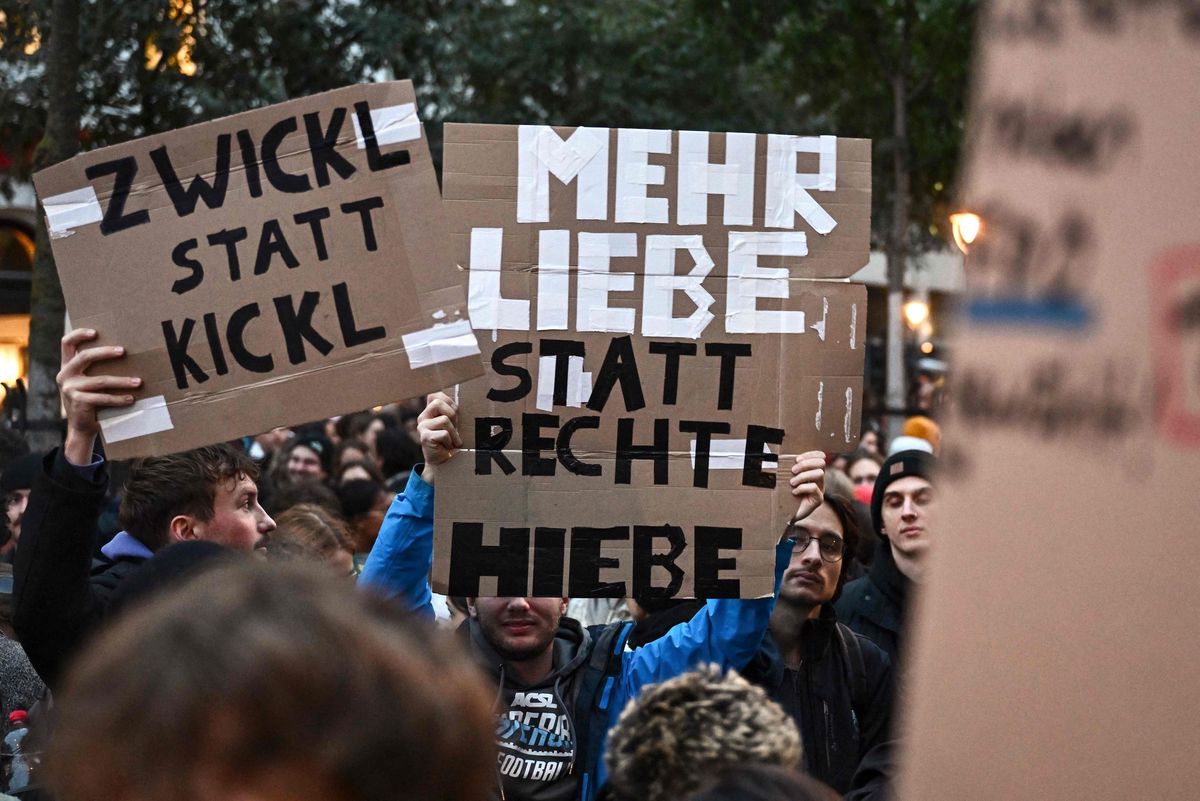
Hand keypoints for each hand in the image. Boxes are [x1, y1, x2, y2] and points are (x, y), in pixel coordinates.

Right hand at [57, 329, 140, 464]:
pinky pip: (103, 398)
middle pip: (85, 357)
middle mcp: (65, 375)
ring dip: (122, 381)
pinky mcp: (78, 402)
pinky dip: (119, 398)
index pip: (67, 343)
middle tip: (124, 351)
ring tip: (139, 382)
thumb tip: (125, 353)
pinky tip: (131, 398)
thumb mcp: (88, 381)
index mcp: (67, 366)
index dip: (79, 334)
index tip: (96, 331)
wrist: (82, 427)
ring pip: (100, 380)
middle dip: (106, 352)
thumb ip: (96, 368)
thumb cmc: (92, 399)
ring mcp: (70, 389)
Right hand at [416, 391, 461, 484]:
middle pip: (438, 403)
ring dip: (453, 432)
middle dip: (452, 415)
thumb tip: (461, 402)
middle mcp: (423, 417)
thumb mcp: (452, 424)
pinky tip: (447, 446)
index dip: (447, 400)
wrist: (443, 462)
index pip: (434, 395)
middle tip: (455, 427)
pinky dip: (450, 441)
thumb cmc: (451, 441)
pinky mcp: (424, 437)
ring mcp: (422, 427)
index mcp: (429, 412)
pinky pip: (443, 433)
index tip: (455, 412)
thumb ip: (452, 412)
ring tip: (452, 440)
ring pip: (444, 420)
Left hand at [786, 451, 826, 533]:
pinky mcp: (818, 499)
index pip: (819, 457)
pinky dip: (802, 487)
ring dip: (803, 476)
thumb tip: (778, 457)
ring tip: (792, 483)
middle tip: (793, 471)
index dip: (810, 454)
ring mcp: (820, 489)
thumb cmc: (786, 494)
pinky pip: (814, 488)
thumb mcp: (787, 479)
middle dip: (806, 464)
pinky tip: (794, 492)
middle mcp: (819, 479)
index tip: (797, 459)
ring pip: (819, 474)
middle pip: (821, 463)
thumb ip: (789, 469)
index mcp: (813, 471)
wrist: (787, 513)